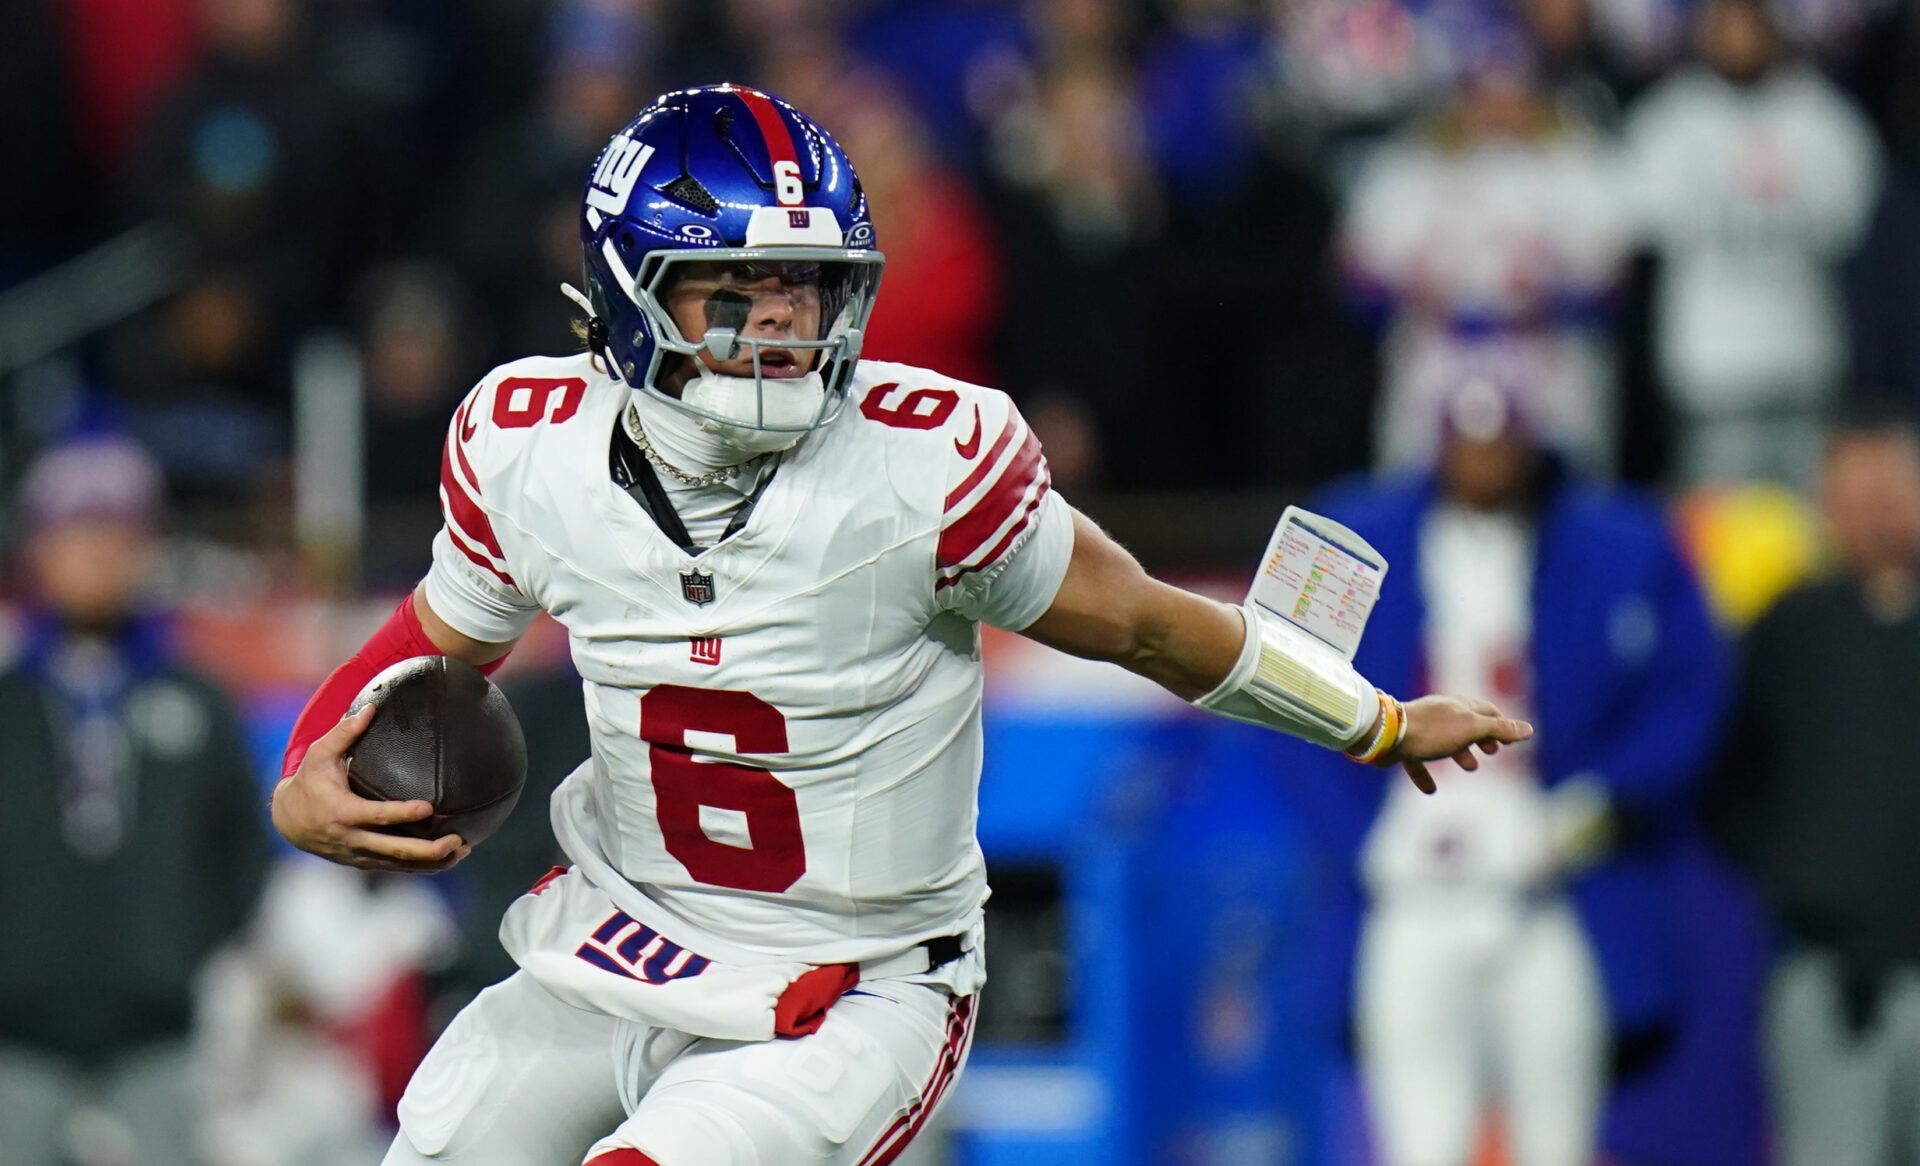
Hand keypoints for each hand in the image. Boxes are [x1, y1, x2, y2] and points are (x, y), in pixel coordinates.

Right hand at [270, 705, 470, 872]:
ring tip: (463, 849)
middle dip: (428, 849)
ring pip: (400, 864)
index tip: (428, 807)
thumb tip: (371, 708)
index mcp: (342, 812)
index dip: (402, 813)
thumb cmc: (309, 781)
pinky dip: (422, 866)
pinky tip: (450, 858)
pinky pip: (397, 867)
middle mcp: (352, 838)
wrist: (288, 821)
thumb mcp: (319, 755)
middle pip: (395, 850)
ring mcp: (359, 854)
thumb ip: (344, 733)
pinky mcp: (364, 862)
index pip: (377, 816)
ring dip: (433, 861)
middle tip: (457, 839)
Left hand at [1390, 695, 1533, 795]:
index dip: (1501, 724)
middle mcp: (1440, 715)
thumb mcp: (1472, 728)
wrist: (1387, 734)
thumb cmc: (1433, 730)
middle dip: (1482, 737)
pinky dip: (1425, 774)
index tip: (1510, 739)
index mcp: (1458, 706)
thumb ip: (1499, 729)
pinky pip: (1416, 761)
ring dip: (1459, 753)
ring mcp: (1421, 730)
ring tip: (1471, 768)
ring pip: (1444, 742)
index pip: (1486, 711)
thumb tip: (1528, 729)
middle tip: (1492, 751)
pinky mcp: (1403, 746)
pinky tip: (1431, 790)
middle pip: (1466, 724)